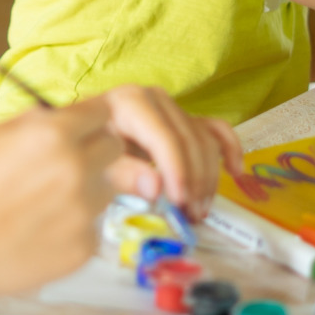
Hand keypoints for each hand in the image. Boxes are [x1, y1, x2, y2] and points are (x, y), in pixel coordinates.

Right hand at [0, 102, 122, 300]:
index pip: (102, 112)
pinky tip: (40, 231)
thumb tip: (58, 114)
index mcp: (53, 133)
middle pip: (114, 148)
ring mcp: (84, 211)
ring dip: (86, 191)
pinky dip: (74, 228)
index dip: (90, 120)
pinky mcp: (84, 247)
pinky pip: (93, 228)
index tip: (83, 128)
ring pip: (107, 190)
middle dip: (95, 152)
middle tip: (66, 166)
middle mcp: (76, 168)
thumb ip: (32, 122)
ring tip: (45, 204)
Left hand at [91, 85, 243, 218]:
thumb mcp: (94, 160)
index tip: (180, 202)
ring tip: (199, 211)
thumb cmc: (83, 147)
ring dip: (208, 177)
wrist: (79, 131)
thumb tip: (155, 189)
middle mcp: (156, 99)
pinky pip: (215, 130)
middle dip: (194, 180)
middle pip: (189, 140)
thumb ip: (121, 173)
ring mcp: (173, 107)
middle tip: (191, 215)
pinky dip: (229, 148)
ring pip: (204, 141)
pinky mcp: (183, 119)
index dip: (177, 170)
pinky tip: (236, 171)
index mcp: (131, 102)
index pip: (165, 137)